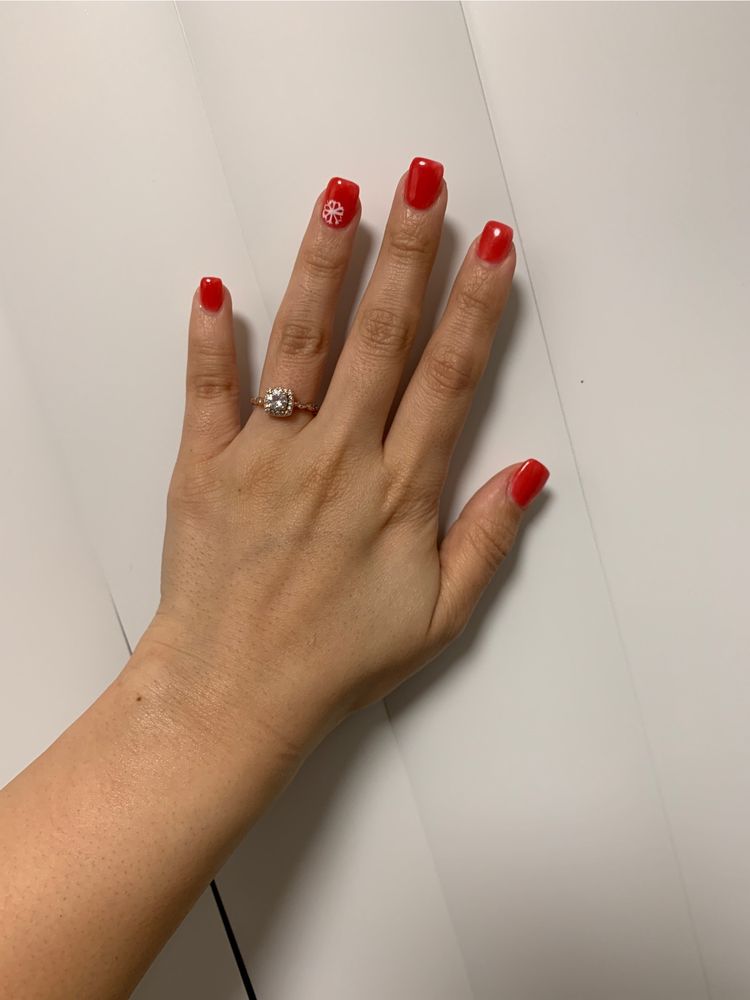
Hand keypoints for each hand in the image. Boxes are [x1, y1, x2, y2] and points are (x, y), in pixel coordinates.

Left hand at [144, 159, 548, 759]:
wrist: (234, 692)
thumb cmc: (336, 659)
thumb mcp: (438, 617)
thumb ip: (486, 541)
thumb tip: (528, 473)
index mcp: (396, 492)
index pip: (448, 378)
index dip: (474, 305)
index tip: (491, 245)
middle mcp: (335, 460)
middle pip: (381, 338)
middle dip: (409, 253)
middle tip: (425, 183)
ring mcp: (265, 459)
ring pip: (302, 345)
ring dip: (323, 267)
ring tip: (341, 199)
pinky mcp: (203, 469)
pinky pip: (207, 393)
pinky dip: (208, 340)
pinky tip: (212, 288)